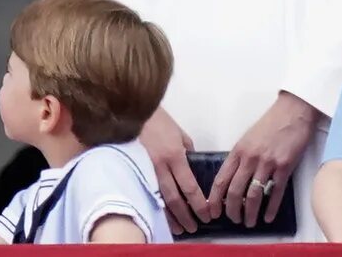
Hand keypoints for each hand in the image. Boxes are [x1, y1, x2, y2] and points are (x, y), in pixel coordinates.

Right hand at [138, 107, 208, 234]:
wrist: (134, 112)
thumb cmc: (160, 122)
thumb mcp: (180, 135)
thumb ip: (188, 153)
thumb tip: (193, 168)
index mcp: (175, 156)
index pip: (189, 186)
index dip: (198, 204)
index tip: (207, 214)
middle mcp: (161, 166)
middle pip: (174, 198)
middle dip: (185, 215)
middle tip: (194, 228)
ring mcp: (146, 170)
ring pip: (159, 199)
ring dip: (170, 216)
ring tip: (179, 228)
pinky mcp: (136, 171)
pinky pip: (148, 193)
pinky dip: (156, 207)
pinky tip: (162, 216)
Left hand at [208, 91, 319, 226]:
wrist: (292, 112)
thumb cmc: (270, 124)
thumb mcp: (248, 138)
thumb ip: (240, 157)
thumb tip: (233, 179)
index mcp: (238, 151)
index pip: (221, 179)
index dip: (215, 198)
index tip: (212, 211)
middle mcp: (250, 158)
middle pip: (235, 191)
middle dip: (232, 210)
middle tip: (233, 220)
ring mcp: (267, 163)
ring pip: (254, 195)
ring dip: (250, 212)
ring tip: (249, 222)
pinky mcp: (284, 167)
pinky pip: (276, 193)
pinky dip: (271, 208)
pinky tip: (267, 217)